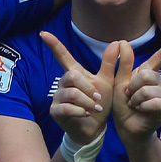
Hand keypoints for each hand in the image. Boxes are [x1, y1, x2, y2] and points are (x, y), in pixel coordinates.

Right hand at [40, 31, 115, 147]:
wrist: (95, 128)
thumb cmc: (99, 103)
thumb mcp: (107, 82)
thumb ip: (110, 64)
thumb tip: (117, 42)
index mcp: (75, 74)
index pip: (62, 56)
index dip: (54, 44)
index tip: (43, 33)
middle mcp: (63, 83)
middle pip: (72, 76)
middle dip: (88, 88)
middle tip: (98, 98)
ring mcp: (57, 97)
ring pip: (72, 93)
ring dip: (87, 102)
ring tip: (95, 108)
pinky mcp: (55, 111)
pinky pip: (67, 107)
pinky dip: (80, 111)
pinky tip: (86, 114)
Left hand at [112, 37, 160, 142]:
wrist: (127, 128)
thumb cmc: (123, 106)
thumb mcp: (119, 83)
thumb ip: (123, 64)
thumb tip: (123, 41)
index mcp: (148, 73)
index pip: (160, 57)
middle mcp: (159, 82)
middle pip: (146, 74)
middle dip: (132, 86)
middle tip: (130, 96)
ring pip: (148, 89)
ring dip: (136, 99)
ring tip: (136, 105)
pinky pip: (155, 102)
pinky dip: (143, 106)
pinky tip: (143, 111)